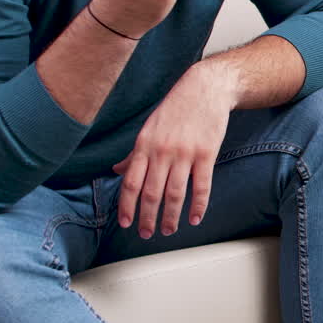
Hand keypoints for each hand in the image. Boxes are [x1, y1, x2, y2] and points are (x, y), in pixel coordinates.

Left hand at [113, 64, 234, 238]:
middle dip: (147, 218)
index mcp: (144, 145)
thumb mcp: (149, 128)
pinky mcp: (206, 154)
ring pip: (175, 193)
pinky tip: (195, 218)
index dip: (126, 206)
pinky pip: (201, 186)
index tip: (125, 223)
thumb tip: (116, 171)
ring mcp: (185, 153)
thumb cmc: (176, 108)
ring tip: (168, 230)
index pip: (130, 182)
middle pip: (151, 193)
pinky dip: (198, 205)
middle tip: (146, 234)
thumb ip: (134, 154)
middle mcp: (162, 151)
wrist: (205, 89)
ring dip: (171, 216)